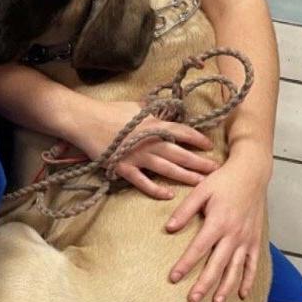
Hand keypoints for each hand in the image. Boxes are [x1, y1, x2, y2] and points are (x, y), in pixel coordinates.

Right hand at [70, 100, 219, 199]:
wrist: (85, 121)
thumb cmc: (109, 111)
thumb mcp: (135, 106)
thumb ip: (152, 113)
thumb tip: (164, 112)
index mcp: (153, 124)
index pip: (181, 132)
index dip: (197, 139)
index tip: (209, 145)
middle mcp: (149, 142)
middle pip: (180, 154)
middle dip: (199, 162)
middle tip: (216, 170)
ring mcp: (137, 157)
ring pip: (167, 169)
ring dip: (186, 177)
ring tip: (201, 183)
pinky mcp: (124, 168)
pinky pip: (143, 182)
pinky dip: (157, 190)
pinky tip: (169, 195)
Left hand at [165, 150, 268, 301]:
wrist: (251, 174)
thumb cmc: (223, 180)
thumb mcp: (200, 190)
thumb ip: (185, 210)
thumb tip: (168, 228)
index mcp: (217, 222)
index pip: (198, 249)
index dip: (185, 265)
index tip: (173, 278)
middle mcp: (233, 234)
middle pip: (217, 265)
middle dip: (204, 284)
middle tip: (193, 300)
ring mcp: (246, 239)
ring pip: (235, 269)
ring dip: (226, 288)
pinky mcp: (256, 240)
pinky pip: (252, 264)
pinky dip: (248, 280)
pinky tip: (242, 294)